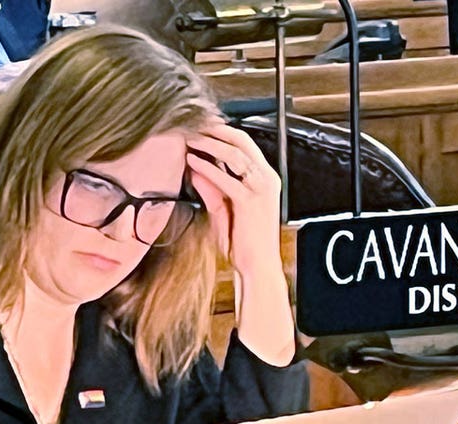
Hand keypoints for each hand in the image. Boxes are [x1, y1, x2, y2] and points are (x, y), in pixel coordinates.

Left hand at [186, 124, 282, 279]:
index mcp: (264, 179)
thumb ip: (211, 189)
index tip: (202, 127)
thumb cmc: (244, 242)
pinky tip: (192, 161)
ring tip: (191, 138)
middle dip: (217, 130)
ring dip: (210, 143)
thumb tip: (195, 170)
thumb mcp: (223, 210)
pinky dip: (207, 168)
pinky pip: (226, 178)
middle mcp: (266, 179)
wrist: (257, 267)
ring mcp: (260, 189)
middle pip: (242, 142)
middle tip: (195, 123)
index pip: (245, 145)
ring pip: (235, 154)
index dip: (223, 133)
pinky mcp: (250, 201)